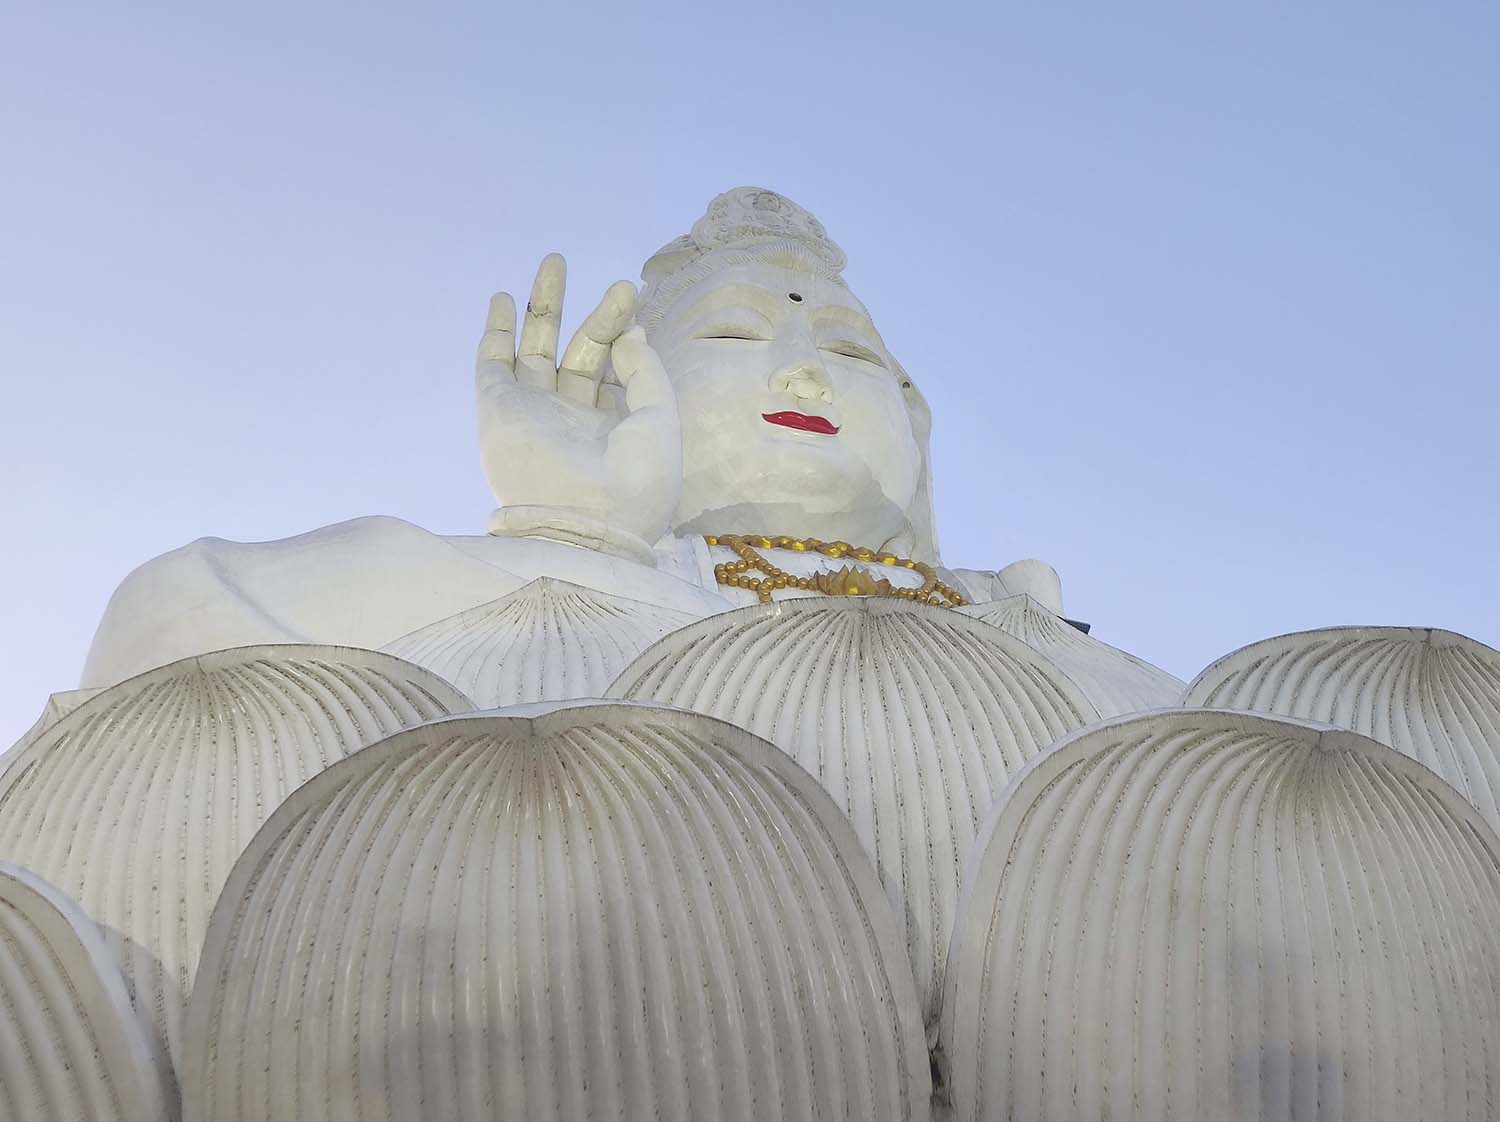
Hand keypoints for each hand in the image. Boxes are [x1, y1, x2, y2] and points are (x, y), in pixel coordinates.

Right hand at [475, 254, 681, 550]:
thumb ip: (647, 372)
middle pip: (582, 353)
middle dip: (598, 315)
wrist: (587, 525)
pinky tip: (505, 299)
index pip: (616, 370)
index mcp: (611, 428)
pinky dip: (497, 332)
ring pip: (535, 350)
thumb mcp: (659, 421)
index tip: (637, 306)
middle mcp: (570, 419)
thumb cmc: (635, 484)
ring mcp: (533, 414)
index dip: (625, 334)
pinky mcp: (498, 411)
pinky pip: (492, 364)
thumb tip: (631, 333)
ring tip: (555, 262)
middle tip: (621, 284)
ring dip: (544, 308)